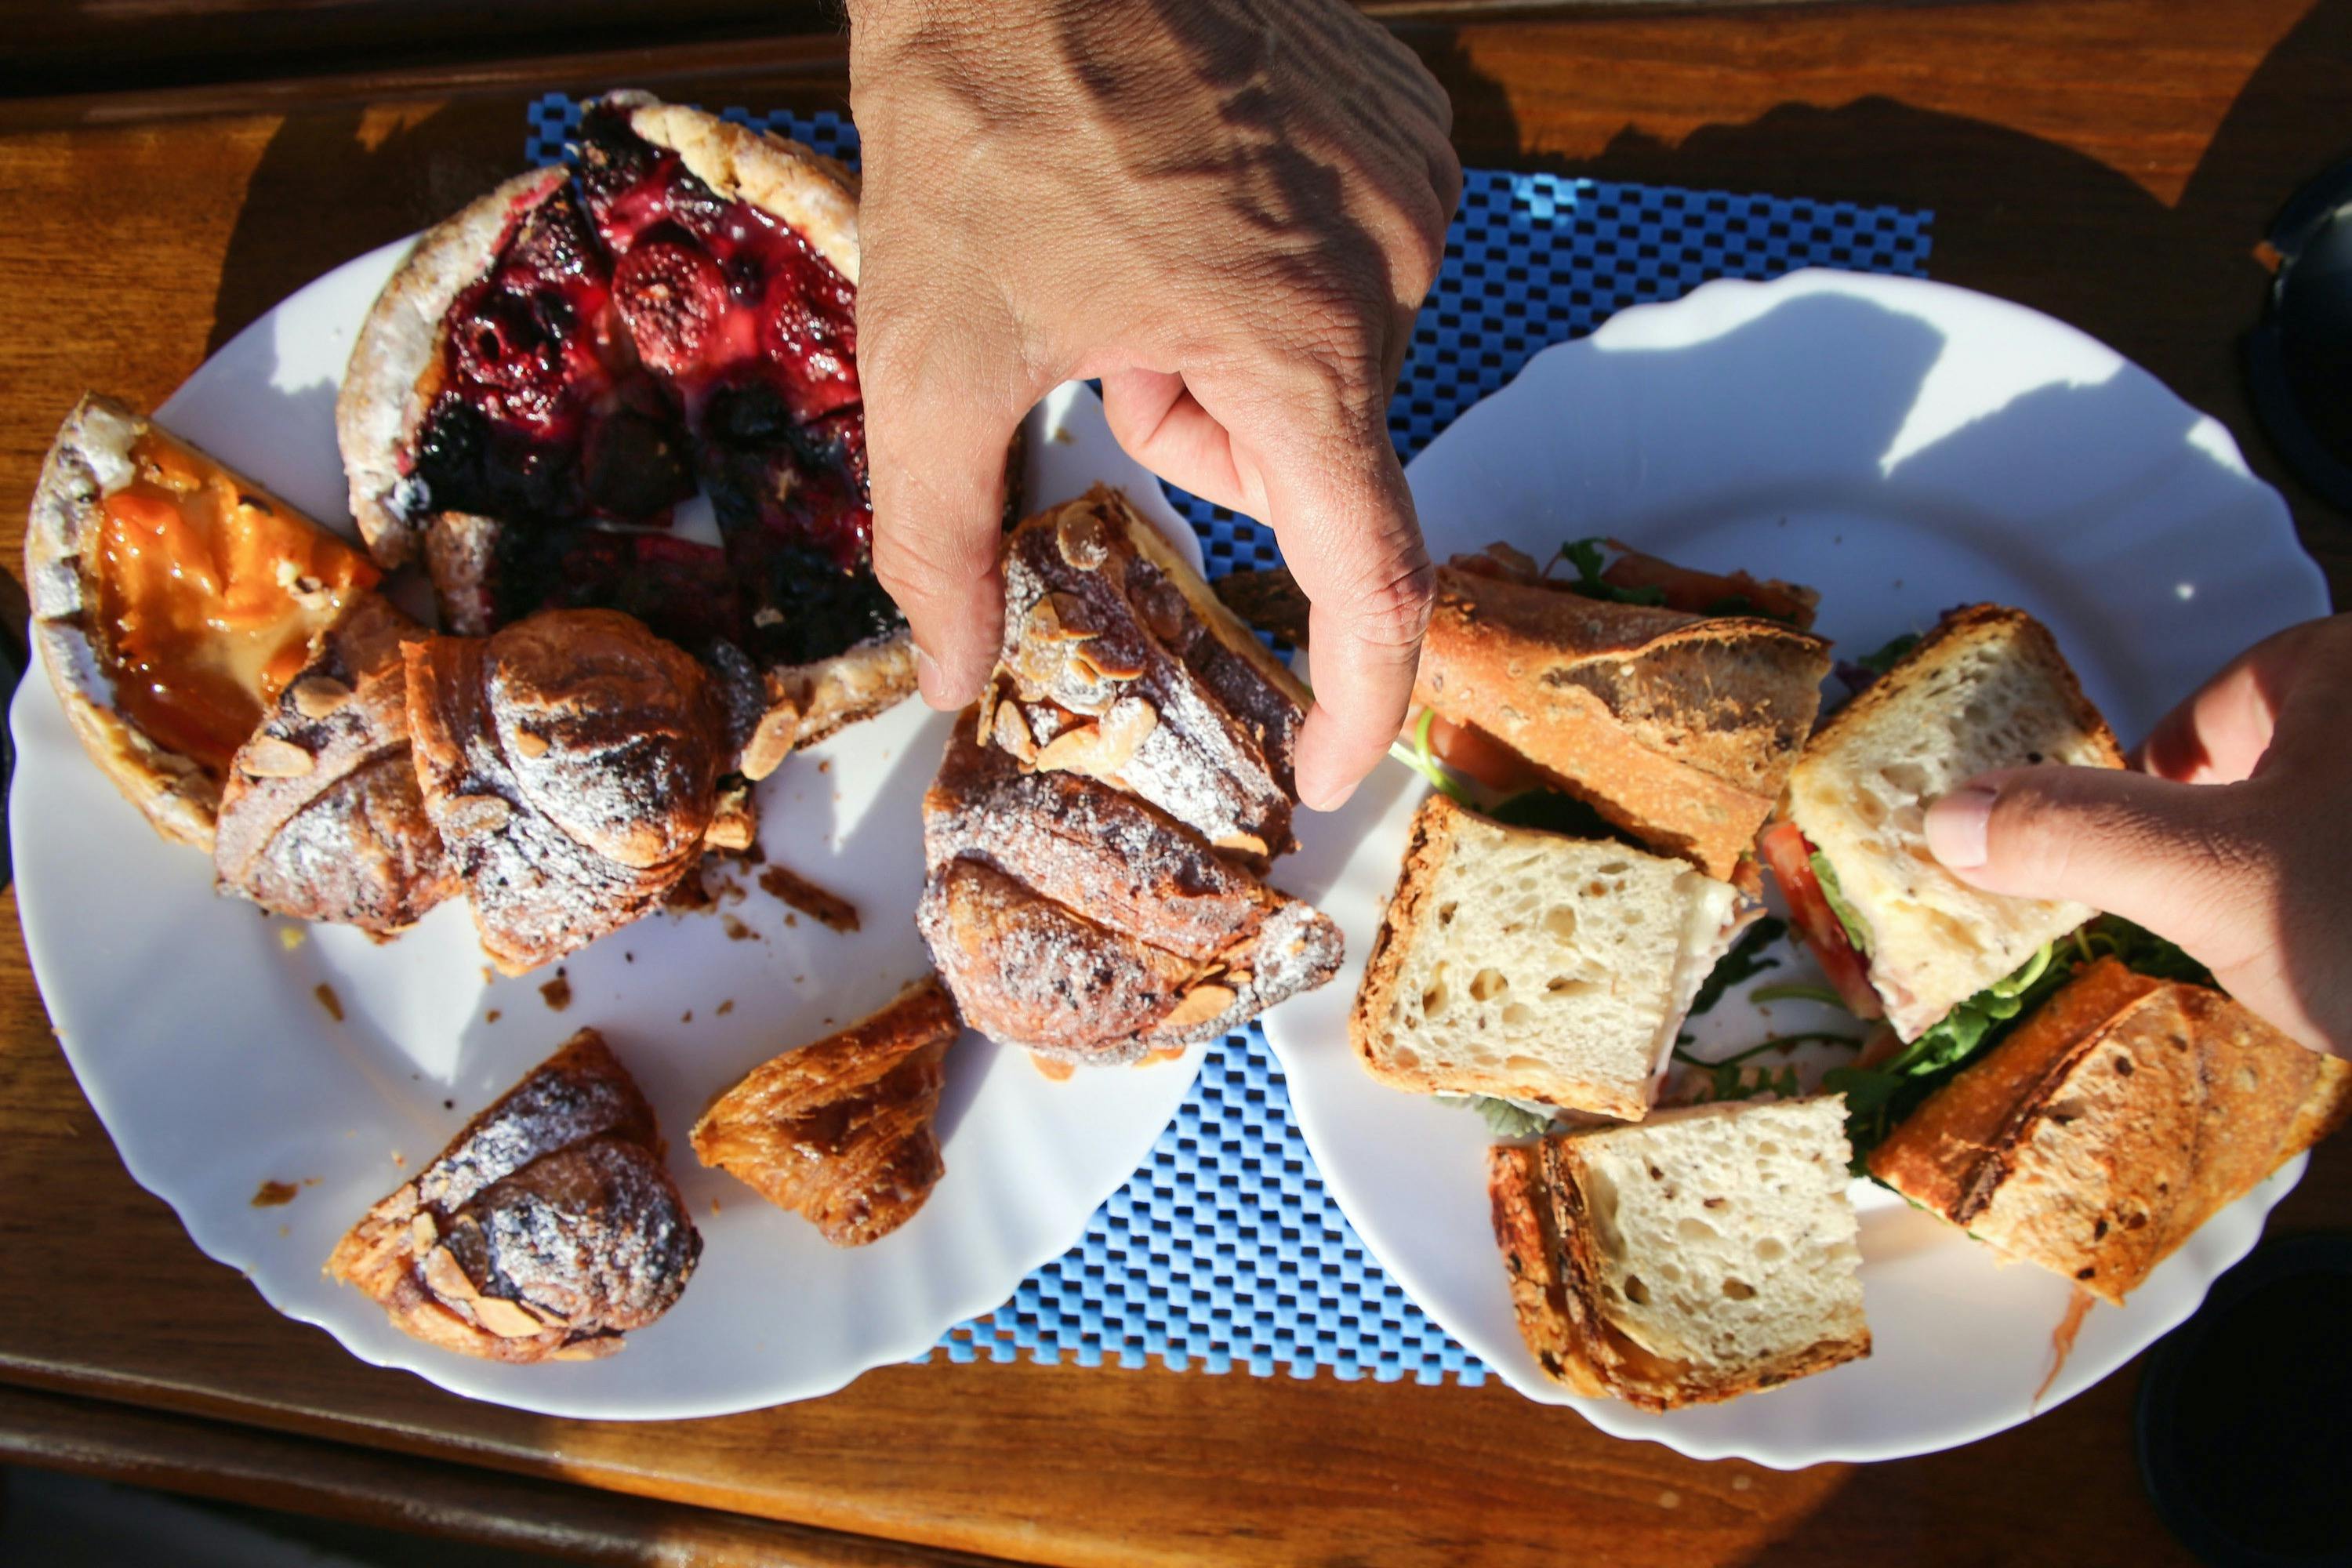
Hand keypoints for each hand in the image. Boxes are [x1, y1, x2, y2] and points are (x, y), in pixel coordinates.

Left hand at [848, 0, 1459, 809]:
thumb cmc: (979, 113)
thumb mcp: (930, 352)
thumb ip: (939, 538)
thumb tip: (947, 678)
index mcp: (1296, 344)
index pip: (1372, 574)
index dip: (1359, 696)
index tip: (1332, 767)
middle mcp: (1390, 268)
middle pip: (1313, 459)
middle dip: (1203, 439)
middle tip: (1108, 350)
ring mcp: (1411, 184)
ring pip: (1326, 364)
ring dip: (1225, 350)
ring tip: (1135, 251)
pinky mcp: (1406, 126)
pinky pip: (1350, 268)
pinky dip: (1267, 271)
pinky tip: (1187, 194)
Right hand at [1924, 614, 2351, 1057]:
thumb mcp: (2212, 878)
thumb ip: (2070, 834)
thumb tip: (1945, 814)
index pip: (2227, 698)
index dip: (2163, 771)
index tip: (2134, 846)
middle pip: (2296, 756)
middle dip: (2236, 832)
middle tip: (2204, 912)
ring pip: (2343, 824)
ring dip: (2308, 880)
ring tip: (2292, 955)